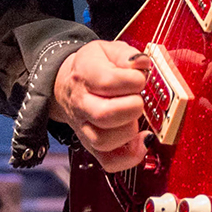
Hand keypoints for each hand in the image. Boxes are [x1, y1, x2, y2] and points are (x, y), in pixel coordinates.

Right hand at [50, 40, 150, 171]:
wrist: (69, 83)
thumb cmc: (95, 66)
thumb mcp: (108, 49)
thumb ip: (127, 55)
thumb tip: (141, 64)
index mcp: (85, 74)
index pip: (107, 82)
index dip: (132, 80)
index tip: (140, 78)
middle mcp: (81, 103)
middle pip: (104, 115)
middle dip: (132, 107)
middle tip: (139, 99)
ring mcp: (84, 127)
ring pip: (104, 141)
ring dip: (129, 130)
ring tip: (136, 117)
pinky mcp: (91, 145)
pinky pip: (108, 161)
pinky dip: (129, 156)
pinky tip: (142, 142)